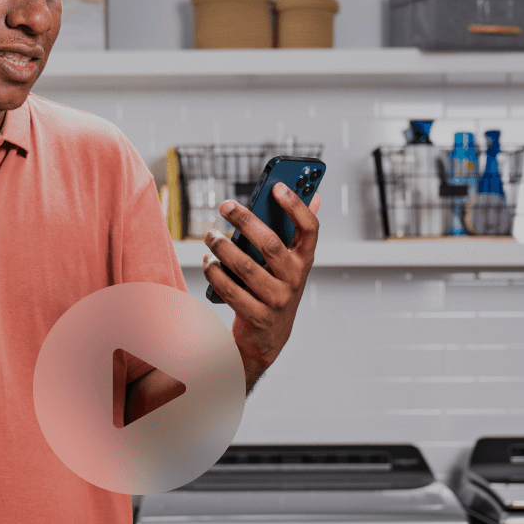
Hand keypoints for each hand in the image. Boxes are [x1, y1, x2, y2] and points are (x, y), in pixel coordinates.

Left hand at [202, 185, 320, 388]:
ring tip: (210, 236)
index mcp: (304, 261)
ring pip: (245, 266)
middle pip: (270, 243)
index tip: (277, 186)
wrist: (269, 337)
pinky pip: (231, 290)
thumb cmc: (276, 288)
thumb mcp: (290, 264)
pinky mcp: (257, 316)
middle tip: (225, 207)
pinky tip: (207, 263)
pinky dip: (215, 273)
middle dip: (245, 220)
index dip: (296, 206)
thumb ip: (297, 232)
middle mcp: (295, 280)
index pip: (310, 228)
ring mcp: (277, 300)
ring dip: (222, 248)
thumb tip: (317, 196)